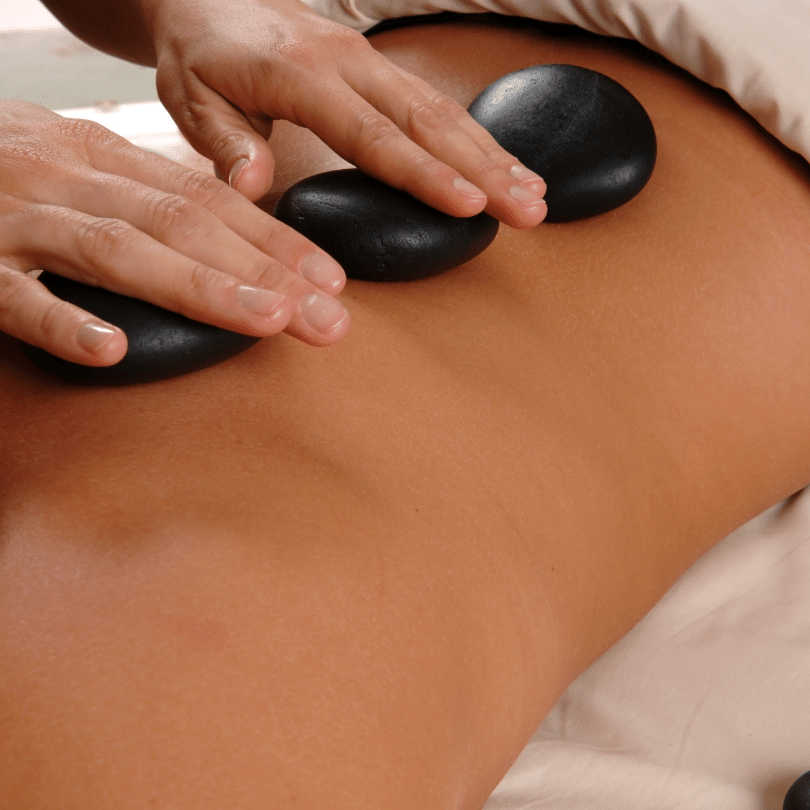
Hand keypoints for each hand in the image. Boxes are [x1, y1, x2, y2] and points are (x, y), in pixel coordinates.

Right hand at [0, 100, 349, 366]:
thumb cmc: (3, 174)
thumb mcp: (79, 172)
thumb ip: (145, 202)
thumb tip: (230, 240)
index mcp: (102, 159)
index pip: (208, 200)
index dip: (275, 242)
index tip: (332, 281)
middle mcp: (67, 179)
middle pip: (182, 224)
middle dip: (263, 272)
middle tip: (328, 318)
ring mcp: (13, 220)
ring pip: (115, 250)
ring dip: (196, 287)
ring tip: (264, 321)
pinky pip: (9, 296)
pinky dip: (59, 318)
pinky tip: (109, 349)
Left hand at [145, 0, 547, 227]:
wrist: (208, 0)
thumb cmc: (201, 56)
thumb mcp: (191, 100)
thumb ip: (226, 143)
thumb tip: (254, 184)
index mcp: (301, 74)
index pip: (373, 132)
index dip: (423, 172)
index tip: (468, 204)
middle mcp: (348, 62)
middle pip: (428, 120)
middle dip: (484, 168)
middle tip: (528, 209)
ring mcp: (370, 61)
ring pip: (443, 109)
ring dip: (493, 153)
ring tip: (534, 194)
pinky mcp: (380, 69)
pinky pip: (435, 103)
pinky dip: (475, 137)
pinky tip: (504, 164)